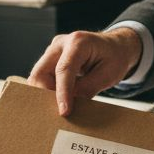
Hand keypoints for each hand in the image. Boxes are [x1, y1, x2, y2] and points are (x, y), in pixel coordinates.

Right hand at [27, 28, 142, 115]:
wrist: (115, 47)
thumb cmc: (114, 58)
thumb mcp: (108, 75)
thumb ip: (87, 89)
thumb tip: (69, 106)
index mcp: (78, 42)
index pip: (64, 69)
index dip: (62, 93)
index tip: (64, 112)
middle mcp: (61, 43)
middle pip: (41, 72)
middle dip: (46, 94)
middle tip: (60, 111)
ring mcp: (53, 50)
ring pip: (38, 77)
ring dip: (46, 94)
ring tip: (62, 106)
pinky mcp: (50, 59)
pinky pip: (42, 78)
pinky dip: (49, 91)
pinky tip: (60, 100)